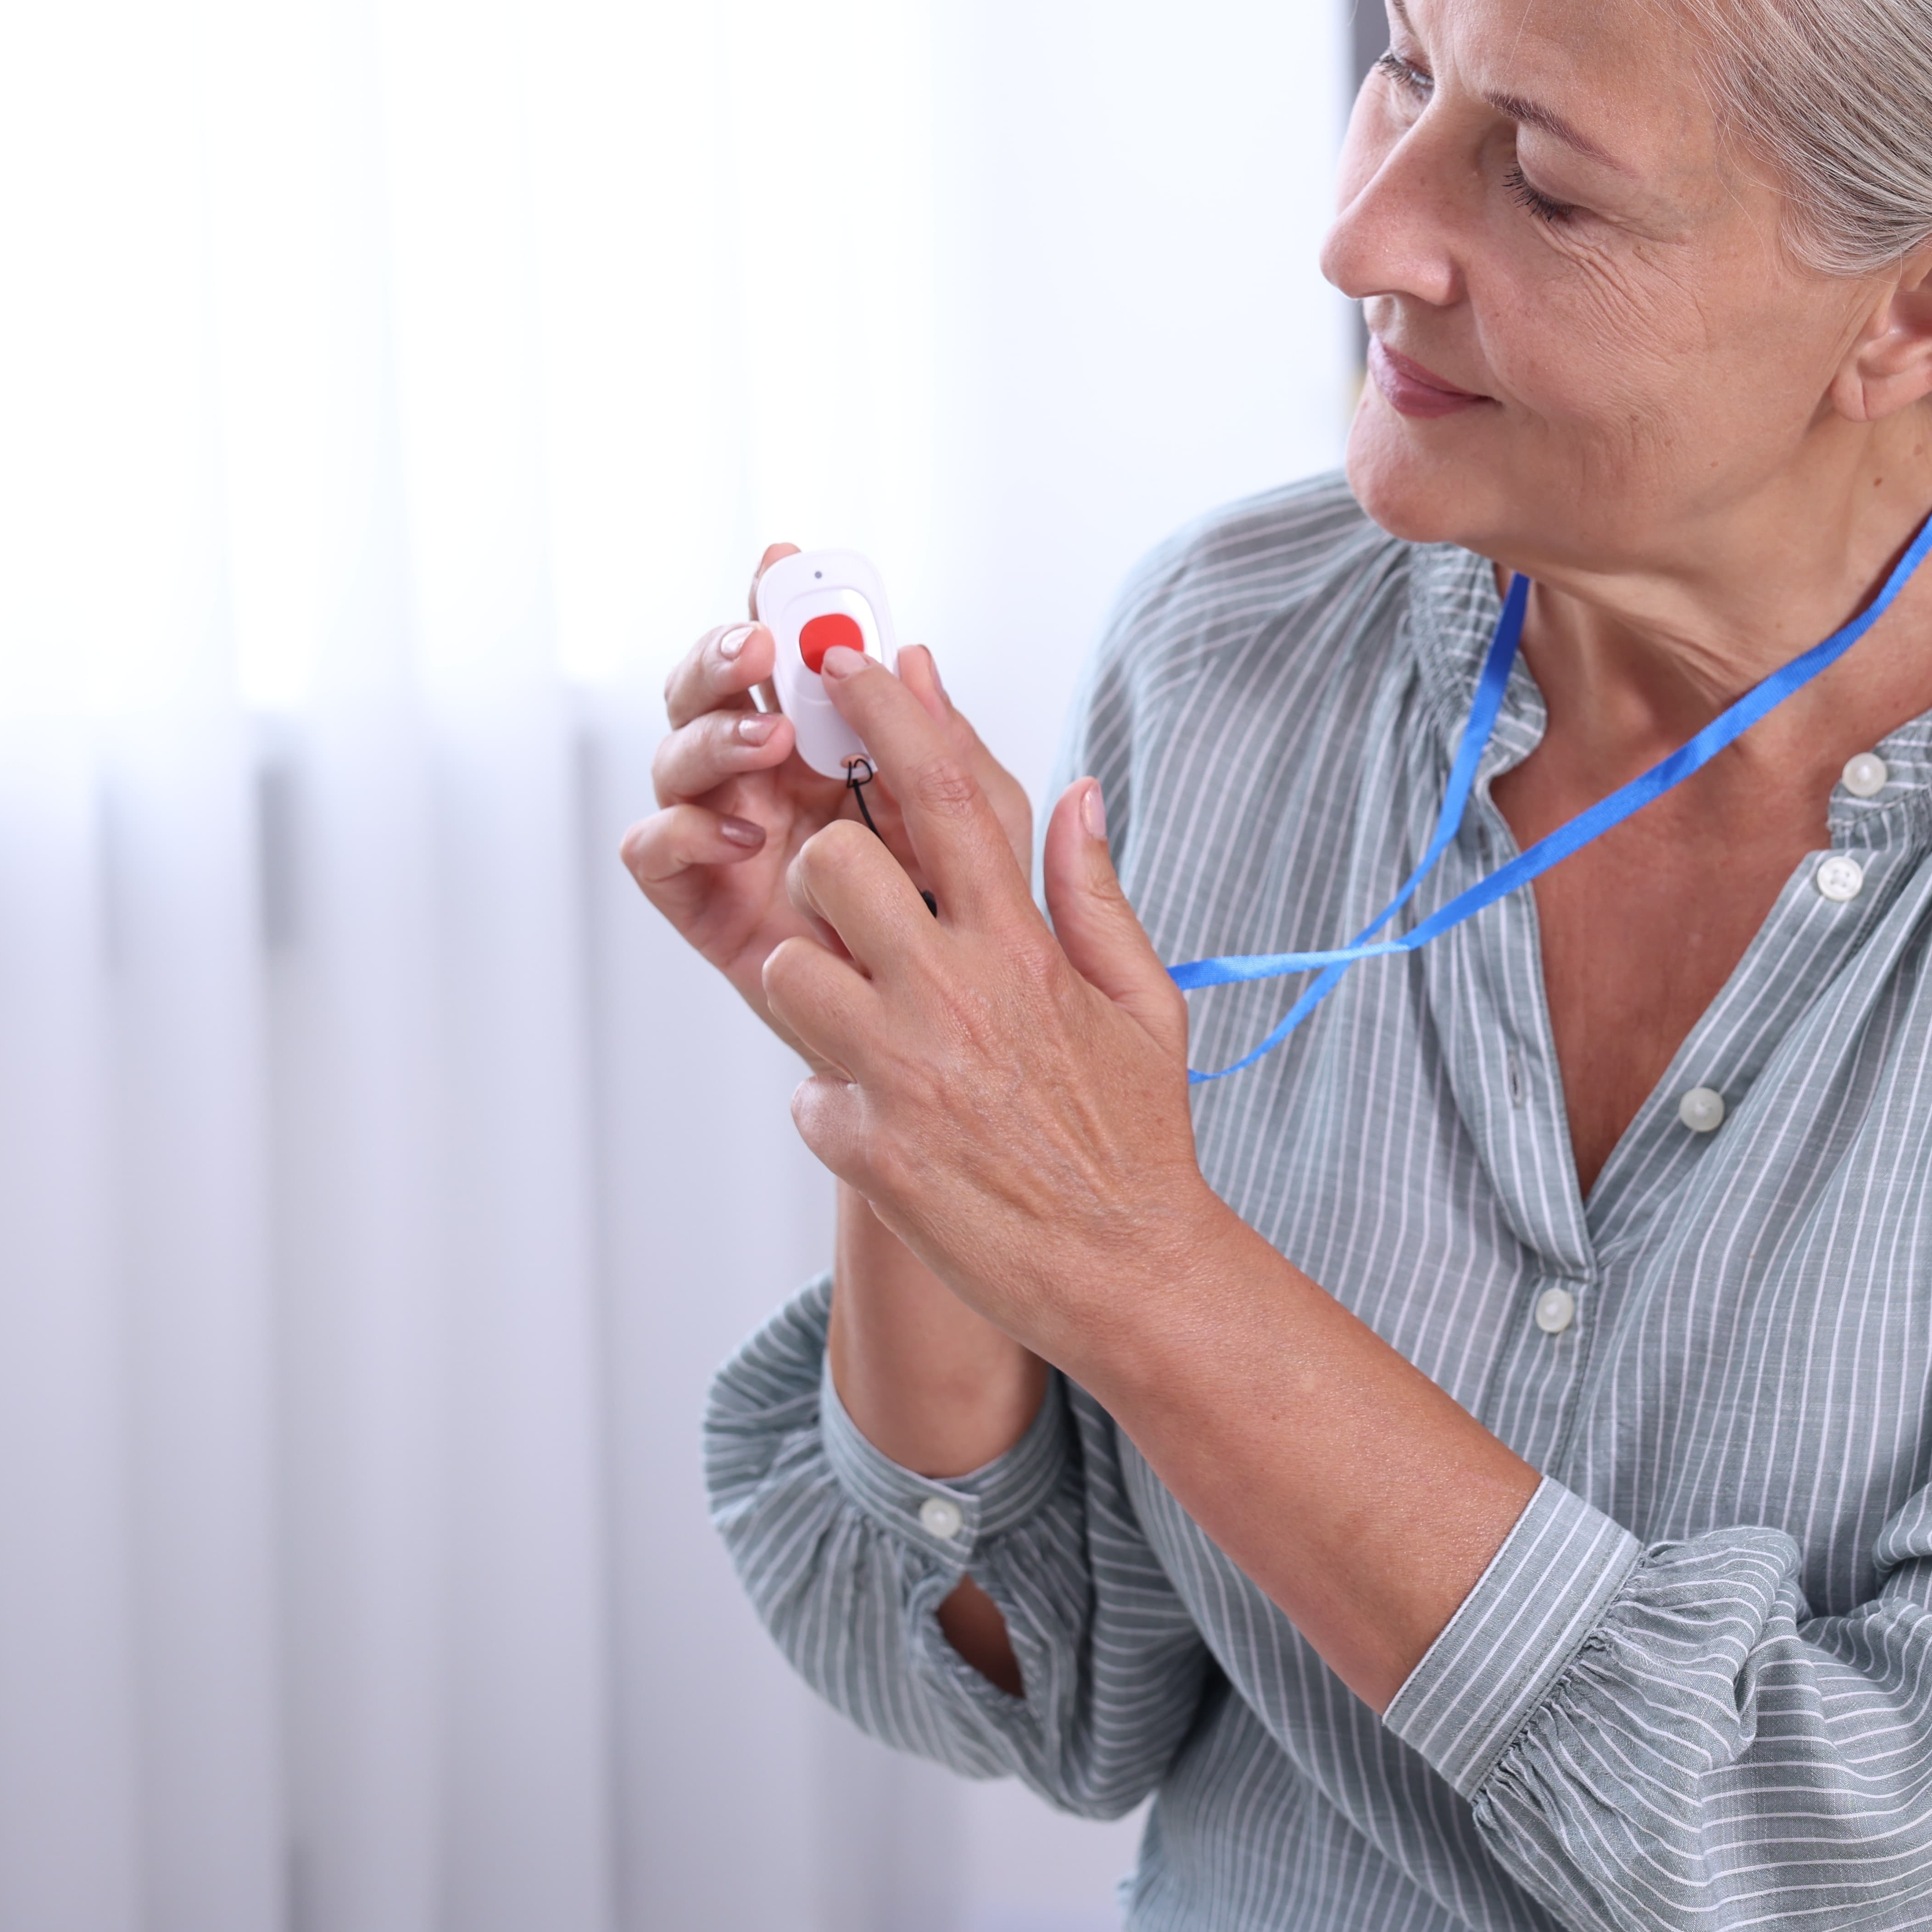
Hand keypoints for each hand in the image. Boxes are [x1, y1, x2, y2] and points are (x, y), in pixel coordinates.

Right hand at [619, 543, 1032, 1056]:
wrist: (950, 1053)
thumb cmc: (971, 938)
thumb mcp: (986, 835)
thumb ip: (954, 753)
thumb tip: (916, 656)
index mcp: (831, 746)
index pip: (786, 659)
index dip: (774, 604)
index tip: (782, 564)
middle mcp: (769, 779)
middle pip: (709, 690)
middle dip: (722, 654)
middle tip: (760, 647)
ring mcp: (729, 835)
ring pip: (675, 755)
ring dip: (712, 731)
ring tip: (772, 740)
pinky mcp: (704, 902)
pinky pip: (655, 848)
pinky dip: (683, 825)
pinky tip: (742, 831)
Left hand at [758, 644, 1206, 1366]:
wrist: (1130, 1271)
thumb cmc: (1136, 1135)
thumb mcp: (1142, 1001)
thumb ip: (1091, 892)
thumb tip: (1076, 791)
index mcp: (1020, 947)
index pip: (941, 793)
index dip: (888, 711)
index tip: (846, 660)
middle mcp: (955, 996)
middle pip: (830, 866)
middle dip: (823, 870)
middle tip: (852, 910)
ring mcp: (905, 1074)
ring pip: (789, 972)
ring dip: (812, 987)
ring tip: (864, 1023)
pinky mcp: (870, 1150)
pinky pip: (804, 1093)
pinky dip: (834, 1103)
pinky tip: (889, 1124)